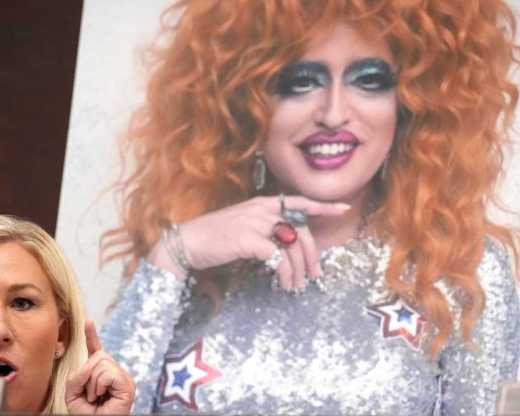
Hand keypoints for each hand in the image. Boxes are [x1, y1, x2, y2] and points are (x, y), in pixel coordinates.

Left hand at [66, 321, 134, 413]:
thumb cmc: (86, 414)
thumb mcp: (72, 393)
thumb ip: (76, 376)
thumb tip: (90, 364)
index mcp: (101, 374)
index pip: (96, 351)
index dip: (92, 336)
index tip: (88, 322)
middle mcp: (115, 373)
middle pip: (98, 356)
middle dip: (87, 376)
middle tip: (90, 395)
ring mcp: (123, 378)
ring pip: (101, 364)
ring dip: (92, 384)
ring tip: (96, 398)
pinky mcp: (127, 385)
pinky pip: (108, 373)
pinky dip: (100, 385)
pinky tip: (103, 397)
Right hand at [148, 195, 348, 289]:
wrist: (187, 242)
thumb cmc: (212, 238)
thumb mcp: (242, 226)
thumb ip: (264, 229)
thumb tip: (285, 245)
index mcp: (261, 204)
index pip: (298, 202)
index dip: (321, 206)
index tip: (341, 208)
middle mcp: (261, 210)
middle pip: (301, 230)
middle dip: (311, 255)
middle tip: (313, 274)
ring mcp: (255, 223)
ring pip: (292, 246)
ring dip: (297, 270)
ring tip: (294, 285)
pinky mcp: (248, 239)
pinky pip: (278, 258)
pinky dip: (284, 273)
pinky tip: (281, 283)